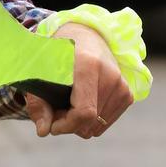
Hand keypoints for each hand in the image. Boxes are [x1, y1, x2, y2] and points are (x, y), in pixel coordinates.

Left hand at [24, 22, 133, 139]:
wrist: (85, 35)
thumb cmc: (57, 54)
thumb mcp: (39, 73)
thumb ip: (39, 103)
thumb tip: (44, 132)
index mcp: (88, 65)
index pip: (84, 111)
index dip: (66, 125)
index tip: (52, 125)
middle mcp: (110, 76)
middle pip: (90, 121)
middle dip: (69, 125)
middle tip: (54, 111)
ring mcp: (122, 85)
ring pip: (97, 126)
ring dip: (79, 123)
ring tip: (67, 105)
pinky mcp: (127, 94)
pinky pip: (105, 122)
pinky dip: (91, 120)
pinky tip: (81, 104)